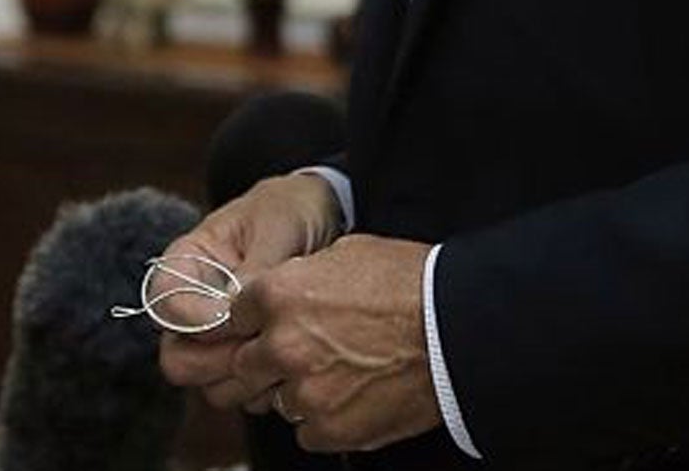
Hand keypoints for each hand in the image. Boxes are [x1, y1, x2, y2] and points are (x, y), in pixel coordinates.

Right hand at [158, 173, 343, 397]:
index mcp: (186, 263)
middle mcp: (194, 306)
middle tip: (260, 348)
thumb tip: (238, 309)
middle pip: (176, 357)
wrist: (318, 215)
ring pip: (206, 384)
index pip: (165, 304)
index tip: (240, 318)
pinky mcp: (243, 358)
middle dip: (216, 362)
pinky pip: (240, 393)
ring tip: (283, 357)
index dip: (198, 320)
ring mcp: (217, 338)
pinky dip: (263, 390)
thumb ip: (256, 267)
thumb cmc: (288, 211)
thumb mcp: (276, 226)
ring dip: (243, 381)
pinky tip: (293, 366)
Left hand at [194, 233, 440, 454]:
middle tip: (296, 355)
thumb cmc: (408, 284)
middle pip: (244, 364)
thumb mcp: (343, 255)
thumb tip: (284, 288)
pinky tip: (348, 399)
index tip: (263, 326)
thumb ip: (299, 277)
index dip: (252, 321)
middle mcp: (282, 345)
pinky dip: (322, 421)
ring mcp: (306, 392)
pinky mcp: (332, 429)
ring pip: (275, 400)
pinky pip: (305, 432)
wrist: (456, 329)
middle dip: (264, 360)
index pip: (233, 317)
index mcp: (278, 295)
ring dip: (295, 391)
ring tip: (333, 375)